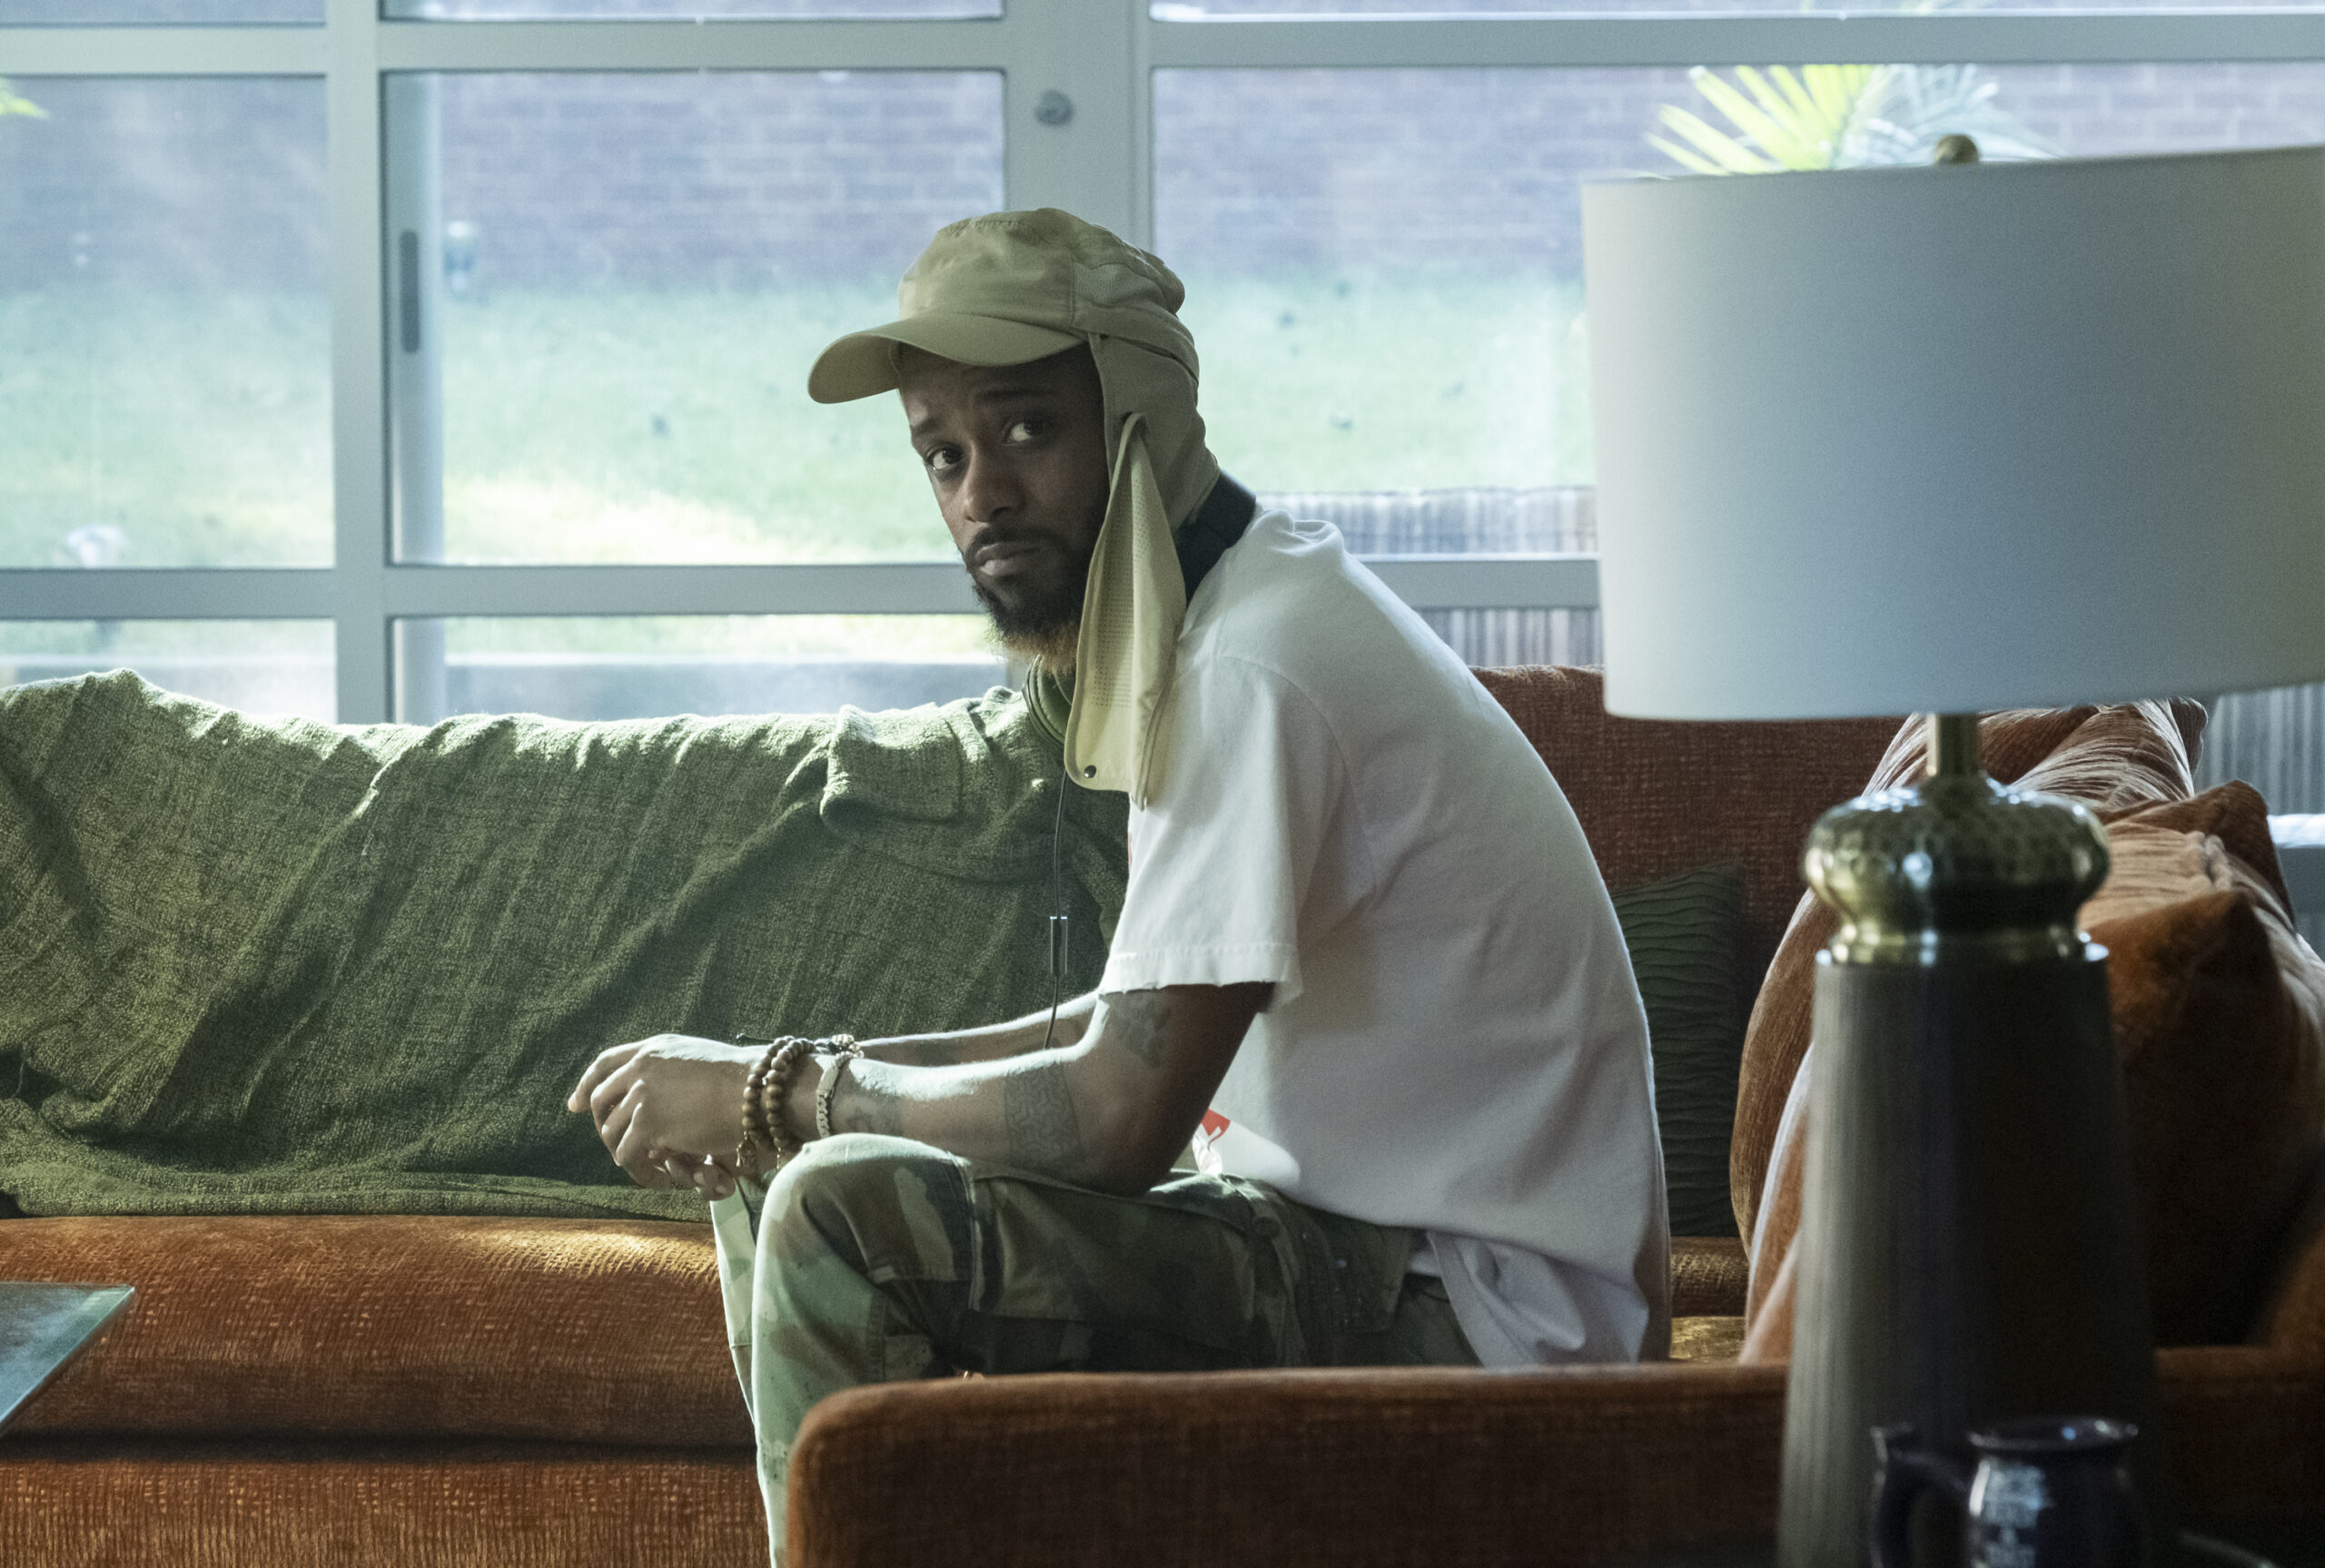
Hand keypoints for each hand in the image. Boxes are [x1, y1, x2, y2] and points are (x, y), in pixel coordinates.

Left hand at [568, 1033, 756, 1192]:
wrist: (756, 1089)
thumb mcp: (698, 1059)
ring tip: (643, 1164)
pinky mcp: (648, 1123)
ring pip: (610, 1132)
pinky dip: (637, 1168)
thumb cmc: (742, 1078)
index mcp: (653, 1048)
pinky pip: (626, 1153)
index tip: (575, 1104)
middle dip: (601, 1125)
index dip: (586, 1085)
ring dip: (623, 1151)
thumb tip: (660, 1089)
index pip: (606, 1063)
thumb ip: (672, 1069)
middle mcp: (641, 1067)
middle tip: (614, 1144)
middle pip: (599, 1100)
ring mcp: (641, 1095)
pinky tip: (653, 1173)